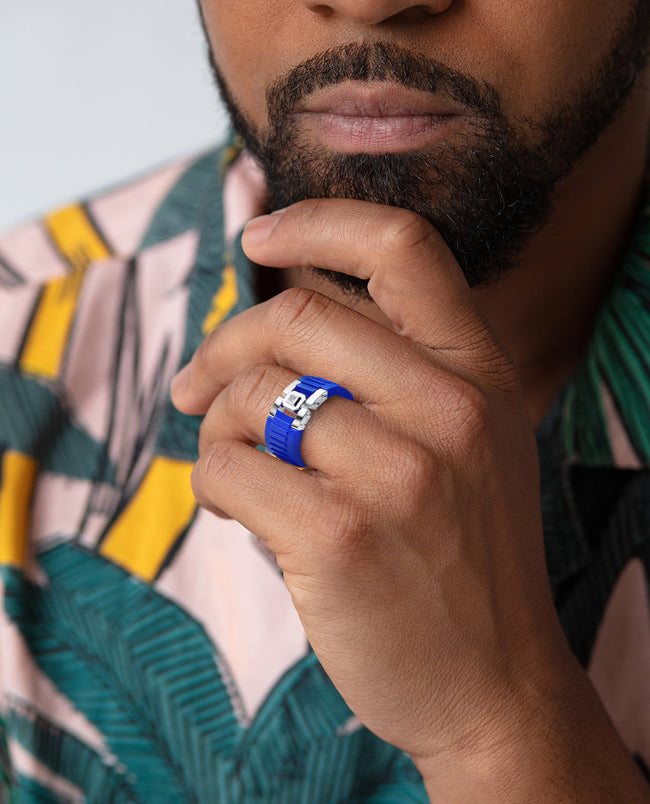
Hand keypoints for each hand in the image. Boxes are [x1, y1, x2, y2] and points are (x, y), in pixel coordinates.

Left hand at [170, 200, 592, 794]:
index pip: (402, 247)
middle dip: (224, 344)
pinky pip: (226, 465)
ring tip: (232, 466)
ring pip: (250, 394)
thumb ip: (391, 372)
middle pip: (294, 316)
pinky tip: (238, 510)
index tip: (258, 234)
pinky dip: (212, 480)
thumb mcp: (465, 445)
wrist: (495, 686)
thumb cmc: (463, 558)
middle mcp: (449, 409)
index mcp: (479, 374)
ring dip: (217, 425)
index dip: (318, 222)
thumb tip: (274, 316)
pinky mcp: (340, 536)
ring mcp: (399, 473)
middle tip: (193, 385)